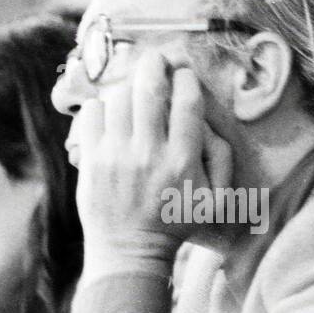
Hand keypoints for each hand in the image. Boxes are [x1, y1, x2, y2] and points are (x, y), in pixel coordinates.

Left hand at [75, 51, 232, 281]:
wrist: (129, 252)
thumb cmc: (175, 222)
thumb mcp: (214, 199)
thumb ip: (221, 158)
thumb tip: (209, 121)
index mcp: (182, 161)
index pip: (187, 102)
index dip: (186, 79)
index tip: (183, 76)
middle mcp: (149, 154)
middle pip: (149, 89)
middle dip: (154, 65)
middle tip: (156, 60)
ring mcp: (116, 156)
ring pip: (119, 97)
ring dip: (128, 86)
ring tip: (133, 91)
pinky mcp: (92, 160)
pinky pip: (92, 113)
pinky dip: (101, 106)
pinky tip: (110, 115)